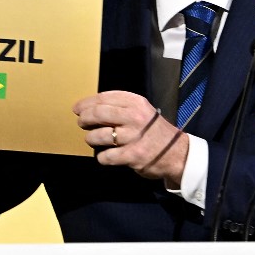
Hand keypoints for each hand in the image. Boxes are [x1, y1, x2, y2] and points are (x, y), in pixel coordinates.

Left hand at [73, 91, 187, 185]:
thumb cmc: (155, 132)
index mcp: (136, 103)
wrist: (177, 153)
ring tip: (92, 139)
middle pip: (98, 114)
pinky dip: (102, 157)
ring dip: (91, 138)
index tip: (78, 108)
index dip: (87, 103)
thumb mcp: (143, 111)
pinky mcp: (132, 155)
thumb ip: (121, 107)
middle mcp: (135, 117)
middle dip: (84, 119)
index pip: (104, 98)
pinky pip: (106, 156)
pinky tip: (105, 155)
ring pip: (99, 136)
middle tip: (81, 123)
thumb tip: (91, 107)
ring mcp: (133, 137)